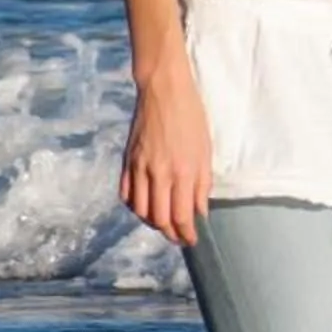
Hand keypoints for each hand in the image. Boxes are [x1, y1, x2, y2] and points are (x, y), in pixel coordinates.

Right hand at [121, 60, 211, 245]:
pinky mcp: (126, 161)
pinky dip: (135, 207)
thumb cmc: (191, 118)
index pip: (181, 215)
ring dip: (152, 223)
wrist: (163, 91)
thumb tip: (200, 212)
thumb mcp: (205, 150)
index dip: (186, 233)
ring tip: (164, 224)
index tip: (192, 240)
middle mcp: (158, 173)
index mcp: (182, 171)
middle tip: (179, 238)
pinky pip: (126, 194)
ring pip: (140, 210)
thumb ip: (202, 184)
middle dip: (170, 234)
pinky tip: (145, 207)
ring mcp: (139, 168)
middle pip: (159, 218)